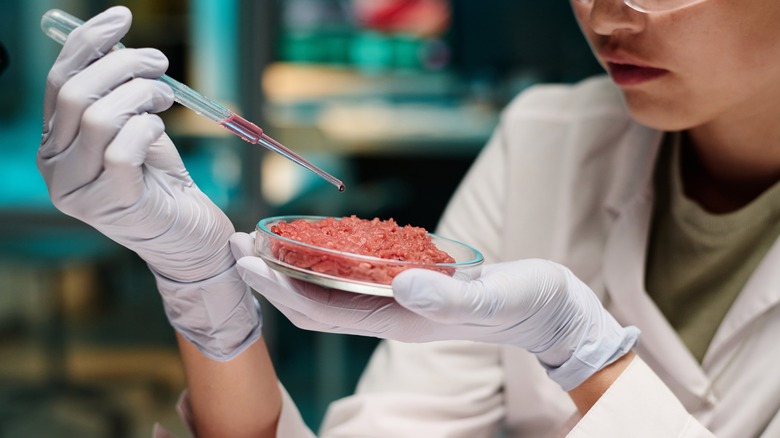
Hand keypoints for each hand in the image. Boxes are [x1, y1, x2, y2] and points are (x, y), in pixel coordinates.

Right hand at [38, 6, 259, 359]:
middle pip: (75, 94)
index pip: (60, 81)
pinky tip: (160, 128)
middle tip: (159, 62)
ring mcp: (77, 190)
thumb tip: (120, 45)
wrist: (190, 236)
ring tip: (166, 97)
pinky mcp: (110, 204)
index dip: (88, 44)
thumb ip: (121, 95)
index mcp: (56, 143)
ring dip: (140, 94)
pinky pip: (121, 150)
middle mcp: (55, 167)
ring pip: (96, 117)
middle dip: (122, 65)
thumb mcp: (137, 128)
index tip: (122, 16)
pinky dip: (145, 127)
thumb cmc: (163, 181)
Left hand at [231, 231, 637, 389]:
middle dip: (273, 276)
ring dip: (295, 266)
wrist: (552, 311)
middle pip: (317, 301)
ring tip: (264, 240)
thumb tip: (402, 283)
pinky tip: (320, 241)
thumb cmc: (529, 304)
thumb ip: (449, 295)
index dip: (281, 290)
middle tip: (236, 244)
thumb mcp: (494, 296)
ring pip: (334, 288)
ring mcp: (402, 299)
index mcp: (402, 320)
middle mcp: (393, 312)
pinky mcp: (415, 283)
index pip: (325, 311)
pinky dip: (332, 259)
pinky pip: (361, 275)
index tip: (246, 263)